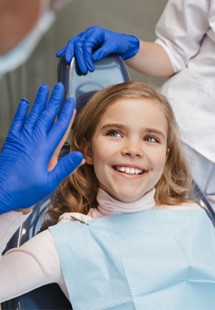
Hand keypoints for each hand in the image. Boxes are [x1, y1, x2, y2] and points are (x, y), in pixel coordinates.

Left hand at [0, 83, 83, 213]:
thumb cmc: (24, 189)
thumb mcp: (49, 183)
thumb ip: (65, 168)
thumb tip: (79, 156)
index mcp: (45, 149)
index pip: (60, 126)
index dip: (67, 113)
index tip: (71, 102)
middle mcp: (34, 139)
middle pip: (47, 115)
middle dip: (54, 100)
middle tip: (59, 87)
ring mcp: (22, 138)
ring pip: (33, 114)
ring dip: (39, 101)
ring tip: (44, 89)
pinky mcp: (12, 140)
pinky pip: (18, 121)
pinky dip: (21, 111)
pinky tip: (24, 103)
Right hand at [56, 25, 138, 73]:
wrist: (123, 44)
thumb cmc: (119, 43)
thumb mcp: (112, 47)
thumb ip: (102, 51)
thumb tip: (92, 58)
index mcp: (95, 32)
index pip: (86, 45)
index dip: (87, 57)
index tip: (90, 68)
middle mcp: (88, 33)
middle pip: (78, 45)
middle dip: (79, 59)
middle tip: (83, 71)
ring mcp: (85, 37)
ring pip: (73, 44)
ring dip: (70, 54)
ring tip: (67, 62)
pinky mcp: (84, 43)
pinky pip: (73, 46)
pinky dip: (66, 50)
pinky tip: (60, 55)